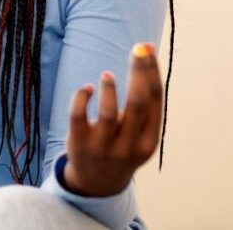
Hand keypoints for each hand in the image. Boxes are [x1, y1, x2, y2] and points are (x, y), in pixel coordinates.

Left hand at [62, 42, 162, 196]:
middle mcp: (129, 145)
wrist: (98, 183)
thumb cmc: (123, 145)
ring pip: (108, 113)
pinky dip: (82, 97)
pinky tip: (87, 88)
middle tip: (137, 49)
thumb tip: (147, 54)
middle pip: (136, 103)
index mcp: (149, 140)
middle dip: (139, 72)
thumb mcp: (140, 132)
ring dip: (109, 89)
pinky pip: (78, 116)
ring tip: (107, 75)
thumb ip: (143, 101)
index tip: (148, 49)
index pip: (155, 100)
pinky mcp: (79, 143)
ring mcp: (103, 146)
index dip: (152, 71)